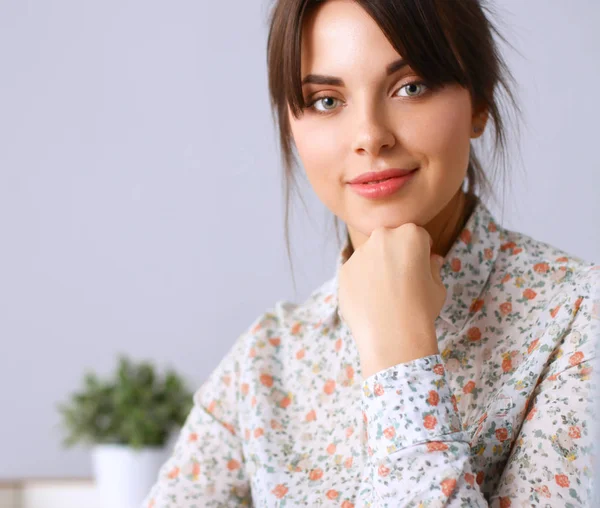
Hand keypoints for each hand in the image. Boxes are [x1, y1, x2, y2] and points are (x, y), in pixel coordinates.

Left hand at [338, 223, 445, 378]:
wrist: (392, 336)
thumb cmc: (421, 309)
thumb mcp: (437, 287)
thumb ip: (433, 267)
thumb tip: (432, 260)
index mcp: (410, 235)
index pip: (418, 236)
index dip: (421, 253)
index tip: (420, 268)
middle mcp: (381, 237)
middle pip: (390, 241)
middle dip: (396, 255)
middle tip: (401, 281)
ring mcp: (359, 253)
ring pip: (370, 255)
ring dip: (377, 267)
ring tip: (384, 295)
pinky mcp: (343, 270)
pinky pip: (356, 272)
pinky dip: (361, 282)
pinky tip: (370, 301)